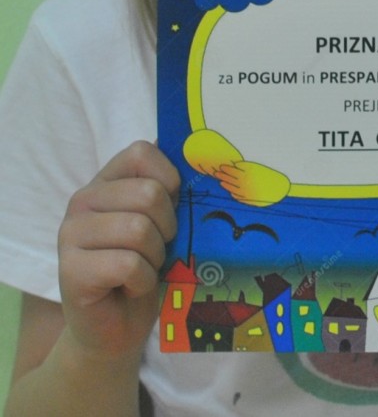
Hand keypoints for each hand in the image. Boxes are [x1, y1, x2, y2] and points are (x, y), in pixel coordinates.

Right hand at [57, 141, 179, 359]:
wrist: (117, 327)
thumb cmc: (147, 269)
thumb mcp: (165, 224)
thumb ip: (173, 193)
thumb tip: (204, 162)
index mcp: (106, 182)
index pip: (142, 152)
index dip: (169, 182)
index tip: (169, 211)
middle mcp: (82, 201)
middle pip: (149, 194)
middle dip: (167, 228)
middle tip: (156, 250)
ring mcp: (70, 234)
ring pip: (139, 229)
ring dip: (154, 257)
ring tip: (143, 269)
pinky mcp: (70, 270)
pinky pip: (128, 265)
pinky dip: (142, 281)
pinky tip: (130, 287)